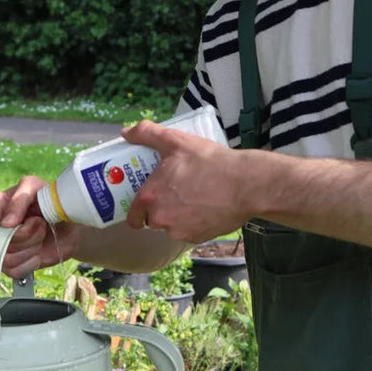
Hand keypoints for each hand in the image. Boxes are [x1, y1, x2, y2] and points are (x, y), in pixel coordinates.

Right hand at [0, 176, 78, 277]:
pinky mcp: (7, 262)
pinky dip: (28, 265)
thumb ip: (21, 199)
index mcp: (1, 201)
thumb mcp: (43, 192)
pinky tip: (37, 256)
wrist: (70, 229)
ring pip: (4, 256)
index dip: (10, 218)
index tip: (33, 219)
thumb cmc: (56, 207)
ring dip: (29, 250)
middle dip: (27, 235)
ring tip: (40, 239)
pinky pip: (10, 271)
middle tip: (43, 226)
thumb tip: (5, 224)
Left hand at [122, 120, 248, 241]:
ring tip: (193, 197)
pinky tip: (206, 206)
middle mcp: (161, 219)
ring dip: (178, 217)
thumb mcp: (176, 140)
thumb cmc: (210, 162)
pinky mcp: (198, 238)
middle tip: (174, 192)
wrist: (245, 184)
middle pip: (153, 220)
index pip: (133, 216)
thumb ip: (147, 134)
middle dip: (161, 209)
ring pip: (172, 227)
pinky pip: (190, 231)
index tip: (146, 201)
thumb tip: (126, 132)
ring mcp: (180, 231)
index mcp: (151, 197)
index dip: (137, 210)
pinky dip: (195, 222)